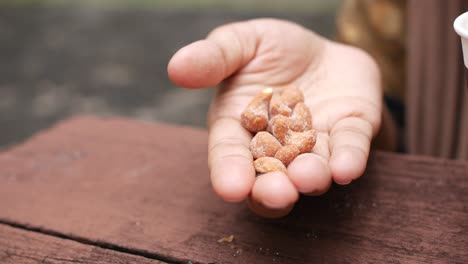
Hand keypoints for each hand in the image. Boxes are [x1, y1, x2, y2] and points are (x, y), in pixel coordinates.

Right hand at [168, 19, 381, 216]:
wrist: (320, 49)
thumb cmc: (272, 50)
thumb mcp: (241, 43)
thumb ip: (213, 58)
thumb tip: (175, 67)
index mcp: (239, 127)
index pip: (229, 154)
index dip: (229, 172)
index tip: (230, 189)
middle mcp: (275, 147)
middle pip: (270, 176)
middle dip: (272, 189)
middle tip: (276, 194)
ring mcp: (314, 146)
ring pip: (311, 170)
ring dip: (310, 178)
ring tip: (309, 177)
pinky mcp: (349, 134)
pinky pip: (350, 148)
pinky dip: (349, 159)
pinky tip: (347, 167)